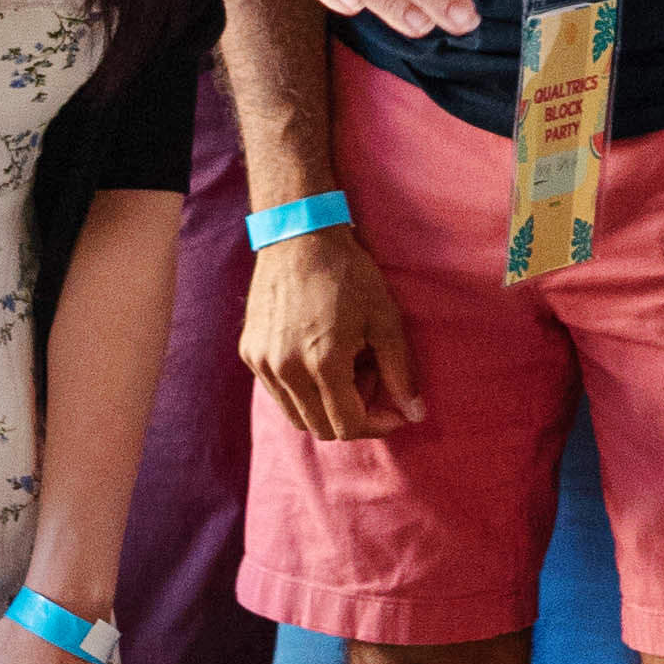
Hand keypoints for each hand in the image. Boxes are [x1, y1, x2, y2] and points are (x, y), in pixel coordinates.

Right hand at [241, 222, 423, 440]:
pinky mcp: (249, 353)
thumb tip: (415, 414)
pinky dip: (302, 390)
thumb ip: (400, 372)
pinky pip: (278, 393)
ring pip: (297, 416)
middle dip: (352, 414)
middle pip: (321, 428)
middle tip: (369, 377)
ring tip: (345, 365)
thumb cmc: (348, 274)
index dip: (377, 425)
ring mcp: (263, 363)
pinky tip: (319, 355)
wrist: (300, 236)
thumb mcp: (385, 319)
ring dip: (325, 405)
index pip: (348, 425)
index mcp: (323, 363)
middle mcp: (287, 370)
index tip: (395, 412)